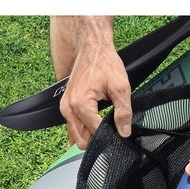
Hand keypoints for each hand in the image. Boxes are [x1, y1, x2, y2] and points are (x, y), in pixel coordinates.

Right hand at [55, 18, 132, 149]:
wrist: (93, 48)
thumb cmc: (105, 63)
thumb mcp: (121, 87)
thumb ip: (124, 112)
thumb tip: (124, 132)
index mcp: (80, 105)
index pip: (95, 134)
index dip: (109, 135)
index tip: (119, 131)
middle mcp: (68, 109)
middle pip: (82, 140)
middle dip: (97, 139)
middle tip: (112, 129)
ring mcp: (65, 108)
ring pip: (76, 136)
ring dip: (90, 135)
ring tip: (104, 124)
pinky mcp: (66, 106)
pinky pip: (72, 127)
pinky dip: (83, 130)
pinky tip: (94, 126)